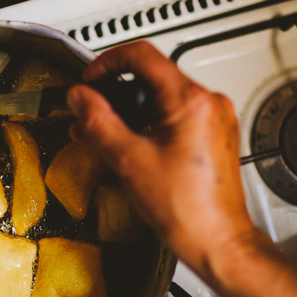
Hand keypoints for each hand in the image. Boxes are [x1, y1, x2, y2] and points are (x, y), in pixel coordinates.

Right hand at [66, 40, 257, 284]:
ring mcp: (214, 119)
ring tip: (103, 132)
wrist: (217, 240)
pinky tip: (128, 145)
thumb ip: (98, 122)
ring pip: (161, 98)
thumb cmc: (187, 209)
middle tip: (90, 110)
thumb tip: (79, 98)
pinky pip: (174, 117)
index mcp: (191, 101)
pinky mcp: (213, 136)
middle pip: (151, 76)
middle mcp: (209, 104)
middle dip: (114, 93)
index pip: (142, 55)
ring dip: (128, 111)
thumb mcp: (128, 160)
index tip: (90, 79)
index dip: (107, 63)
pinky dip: (146, 125)